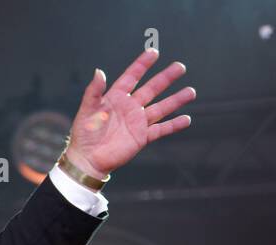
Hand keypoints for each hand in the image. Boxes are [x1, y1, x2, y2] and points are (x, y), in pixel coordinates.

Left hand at [65, 48, 195, 179]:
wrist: (87, 160)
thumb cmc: (84, 135)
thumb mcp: (87, 110)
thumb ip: (94, 91)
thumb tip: (99, 71)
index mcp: (116, 98)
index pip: (132, 77)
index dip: (142, 65)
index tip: (154, 52)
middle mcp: (130, 107)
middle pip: (151, 89)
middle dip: (166, 78)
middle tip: (180, 67)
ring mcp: (137, 122)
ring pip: (161, 108)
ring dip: (176, 100)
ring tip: (191, 92)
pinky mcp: (142, 137)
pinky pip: (161, 129)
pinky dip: (174, 125)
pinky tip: (187, 119)